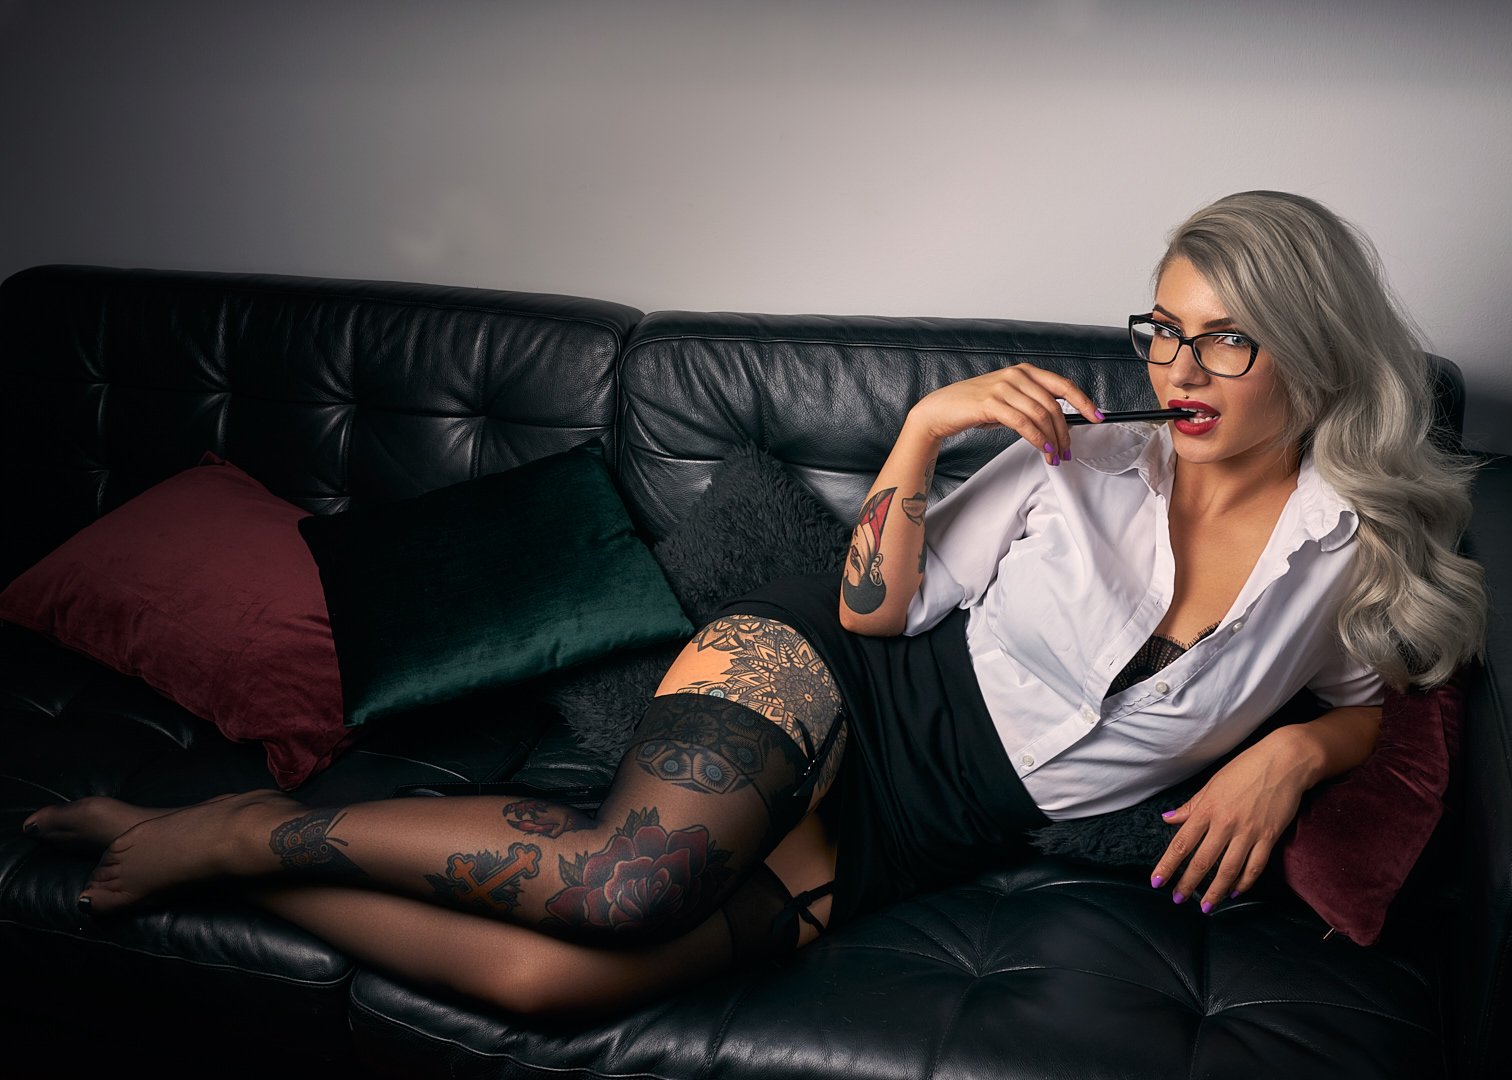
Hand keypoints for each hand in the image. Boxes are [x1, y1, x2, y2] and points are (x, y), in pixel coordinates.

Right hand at [906, 364, 1101, 465]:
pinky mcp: (991, 403)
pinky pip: (1023, 422)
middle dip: (1065, 431)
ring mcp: (1003, 387)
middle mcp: (1016, 375)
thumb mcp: (1008, 399)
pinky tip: (1043, 448)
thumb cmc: (974, 406)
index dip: (1083, 401)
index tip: (1097, 417)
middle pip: (1053, 405)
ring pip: (1040, 415)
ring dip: (1052, 440)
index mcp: (1024, 371)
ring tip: (1055, 456)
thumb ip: (1030, 403)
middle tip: (1067, 451)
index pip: (1062, 385)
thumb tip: (1056, 422)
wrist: (942, 409)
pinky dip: (1037, 438)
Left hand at [1150, 729, 1314, 911]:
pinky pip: (1255, 866)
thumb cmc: (1245, 768)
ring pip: (1228, 870)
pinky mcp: (1269, 836)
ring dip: (1215, 891)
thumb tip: (1168, 819)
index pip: (1181, 843)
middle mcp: (1225, 823)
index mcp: (1207, 809)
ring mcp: (1249, 832)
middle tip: (1177, 900)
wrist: (1284, 761)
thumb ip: (1191, 806)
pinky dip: (1244, 883)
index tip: (1156, 882)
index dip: (1168, 866)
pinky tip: (1235, 892)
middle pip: (1202, 861)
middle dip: (1187, 884)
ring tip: (1205, 906)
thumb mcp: (1212, 784)